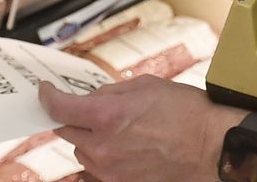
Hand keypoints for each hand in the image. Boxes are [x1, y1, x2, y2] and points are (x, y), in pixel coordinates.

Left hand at [41, 76, 239, 181]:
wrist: (211, 146)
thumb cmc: (185, 112)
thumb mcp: (146, 87)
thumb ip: (110, 92)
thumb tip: (89, 97)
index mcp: (107, 115)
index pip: (59, 108)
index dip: (48, 96)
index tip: (45, 91)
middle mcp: (102, 146)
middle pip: (67, 130)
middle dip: (75, 117)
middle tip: (92, 109)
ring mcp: (110, 170)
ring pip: (81, 151)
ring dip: (89, 138)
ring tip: (118, 129)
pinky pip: (96, 170)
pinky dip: (101, 157)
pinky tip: (121, 147)